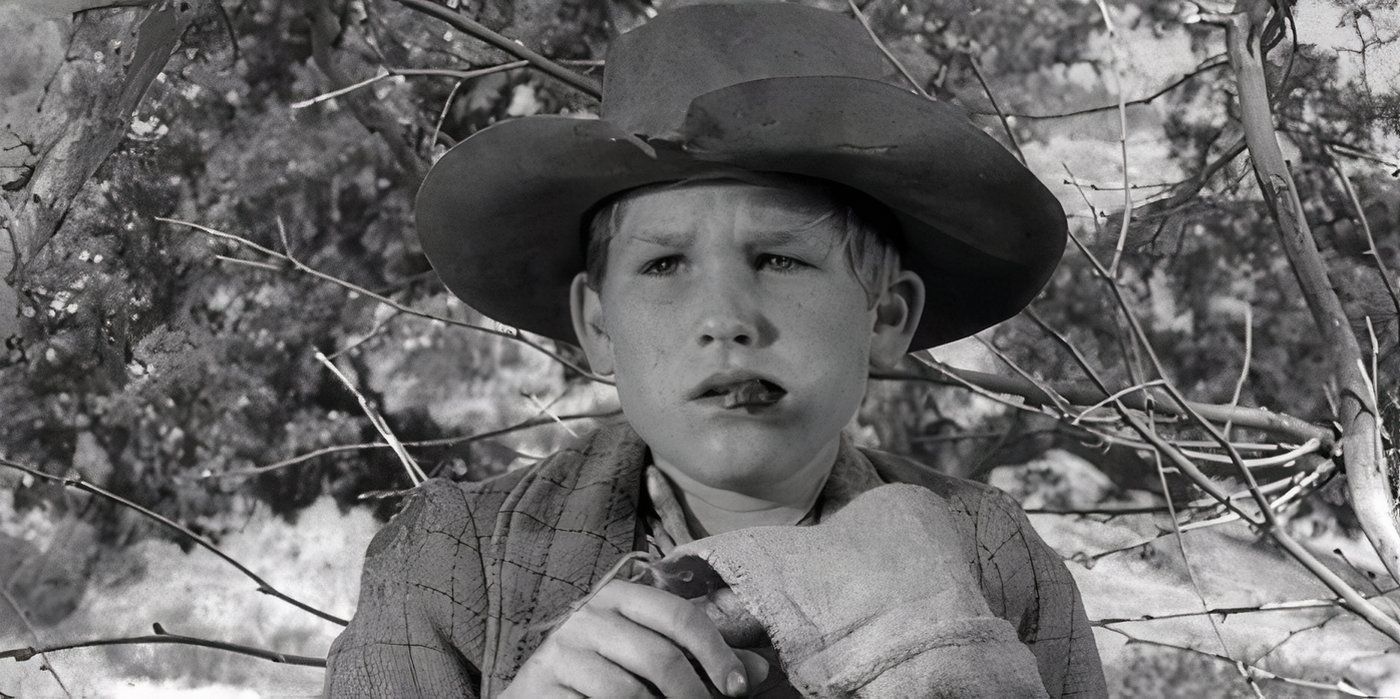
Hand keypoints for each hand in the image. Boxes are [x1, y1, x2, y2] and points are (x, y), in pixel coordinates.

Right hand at [502, 578, 763, 697]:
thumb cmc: (604, 674)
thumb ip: (703, 662)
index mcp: (620, 595)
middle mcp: (588, 613)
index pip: (680, 615)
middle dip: (695, 695)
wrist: (538, 696)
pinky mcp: (541, 685)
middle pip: (659, 656)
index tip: (738, 689)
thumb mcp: (653, 659)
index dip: (717, 653)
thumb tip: (761, 670)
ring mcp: (561, 650)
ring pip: (628, 691)